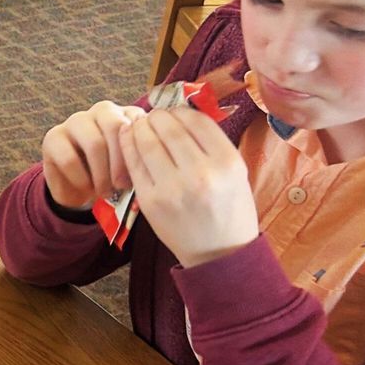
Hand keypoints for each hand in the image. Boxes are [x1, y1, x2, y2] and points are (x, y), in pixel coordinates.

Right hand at [40, 101, 147, 210]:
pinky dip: (81, 179)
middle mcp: (102, 111)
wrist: (81, 187)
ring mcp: (76, 121)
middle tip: (122, 186)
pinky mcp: (53, 137)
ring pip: (94, 143)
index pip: (138, 123)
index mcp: (127, 114)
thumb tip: (150, 165)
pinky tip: (86, 189)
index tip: (142, 176)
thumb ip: (141, 159)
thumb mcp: (133, 167)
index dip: (140, 152)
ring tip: (105, 191)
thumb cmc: (113, 175)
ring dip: (101, 173)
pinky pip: (69, 159)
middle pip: (115, 126)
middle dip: (120, 162)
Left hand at [120, 107, 258, 268]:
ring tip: (141, 125)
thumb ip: (212, 144)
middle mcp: (201, 174)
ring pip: (147, 142)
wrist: (219, 254)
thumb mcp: (236, 173)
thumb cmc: (229, 210)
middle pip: (169, 128)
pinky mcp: (151, 201)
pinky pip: (134, 164)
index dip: (180, 110)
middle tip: (153, 116)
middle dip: (157, 117)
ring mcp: (173, 188)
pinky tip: (129, 139)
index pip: (196, 121)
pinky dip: (128, 146)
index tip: (173, 110)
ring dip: (140, 128)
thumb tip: (182, 112)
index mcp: (228, 163)